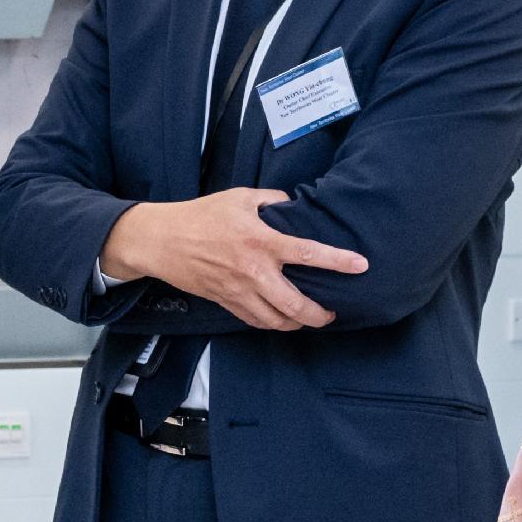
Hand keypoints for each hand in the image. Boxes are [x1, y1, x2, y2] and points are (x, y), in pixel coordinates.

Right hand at [100, 190, 369, 331]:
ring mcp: (238, 291)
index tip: (360, 266)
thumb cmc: (200, 215)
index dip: (338, 262)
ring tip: (308, 318)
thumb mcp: (240, 197)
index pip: (308, 253)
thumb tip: (292, 206)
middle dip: (319, 315)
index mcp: (261, 241)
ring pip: (276, 321)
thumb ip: (272, 201)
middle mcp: (253, 271)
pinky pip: (255, 321)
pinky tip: (281, 318)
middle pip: (296, 305)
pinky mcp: (226, 301)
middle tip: (332, 313)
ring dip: (297, 324)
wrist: (161, 240)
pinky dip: (273, 323)